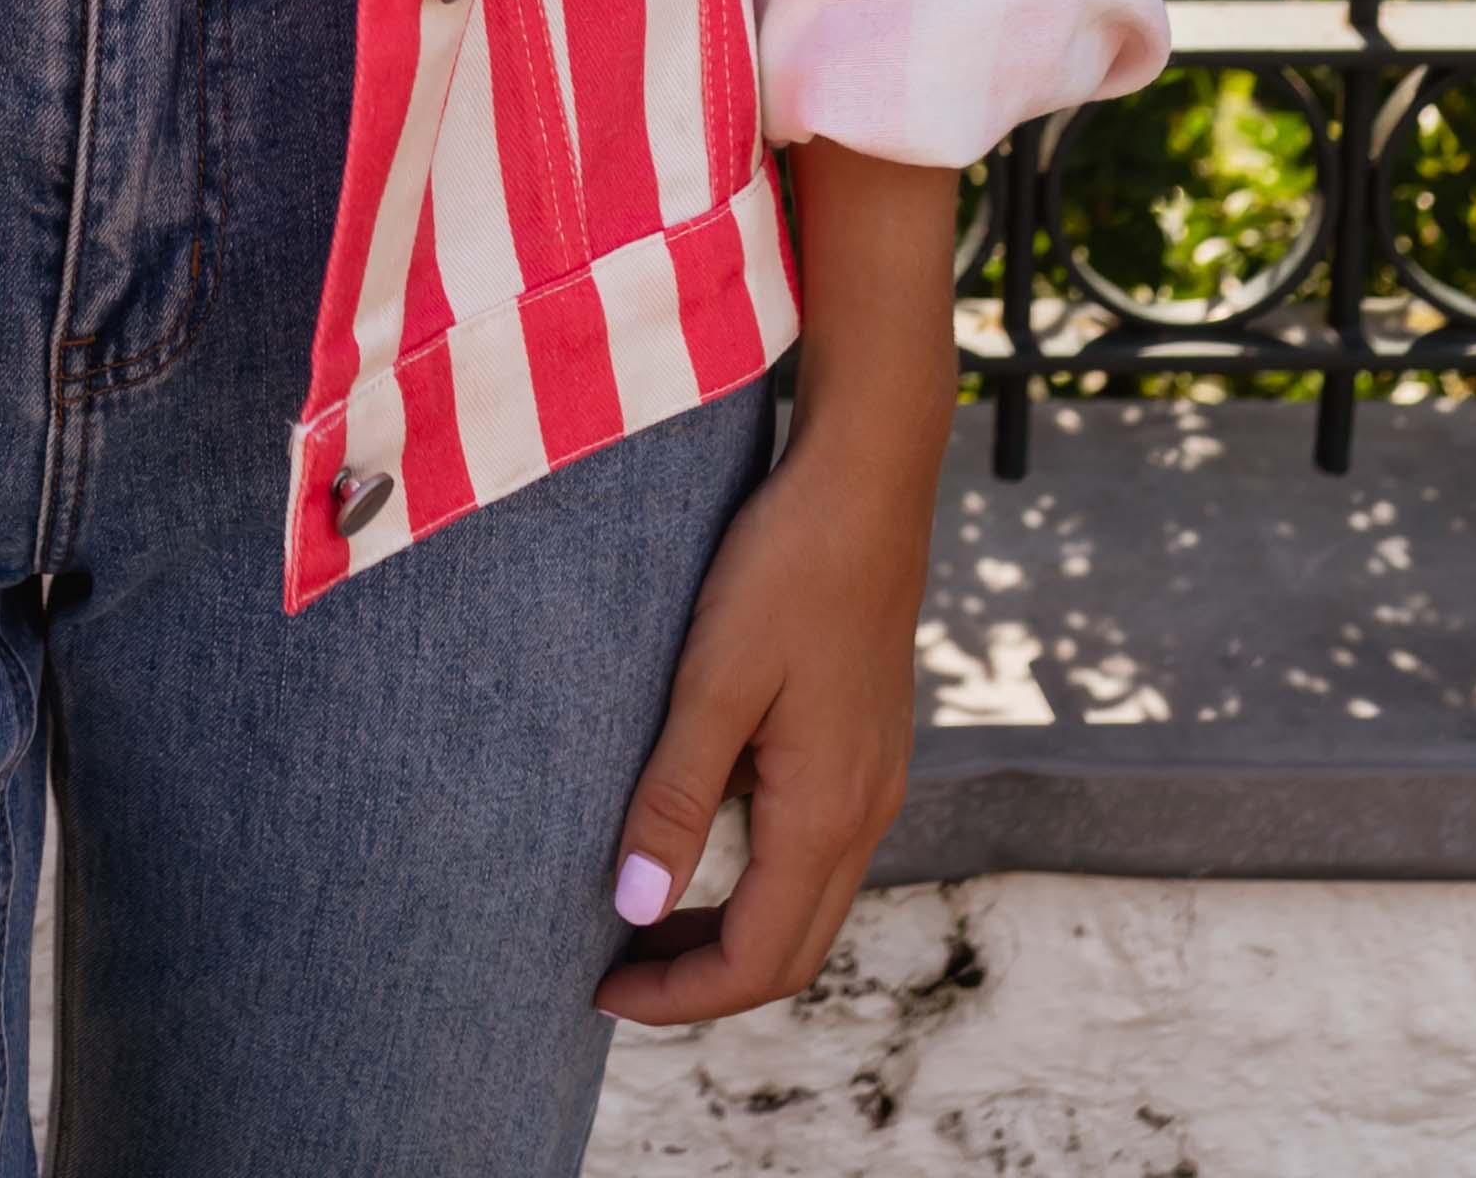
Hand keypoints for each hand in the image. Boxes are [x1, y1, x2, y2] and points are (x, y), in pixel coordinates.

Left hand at [598, 143, 955, 1028]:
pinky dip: (756, 875)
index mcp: (826, 811)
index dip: (679, 996)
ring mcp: (875, 778)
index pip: (758, 959)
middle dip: (704, 980)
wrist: (868, 479)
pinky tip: (695, 827)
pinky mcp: (868, 742)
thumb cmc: (786, 566)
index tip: (600, 994)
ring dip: (731, 929)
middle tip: (614, 973)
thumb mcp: (713, 679)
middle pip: (791, 950)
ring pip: (807, 902)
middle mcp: (865, 811)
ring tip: (640, 915)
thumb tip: (636, 914)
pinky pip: (813, 846)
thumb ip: (674, 799)